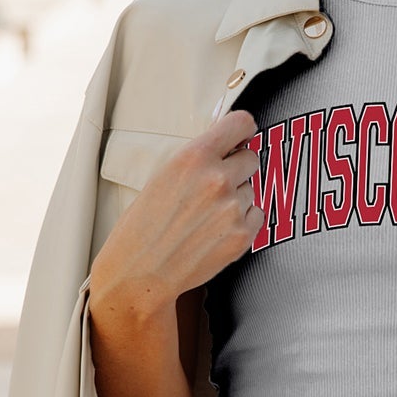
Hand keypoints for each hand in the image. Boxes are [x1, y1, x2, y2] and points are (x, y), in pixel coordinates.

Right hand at [90, 107, 263, 311]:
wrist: (140, 272)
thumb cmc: (144, 225)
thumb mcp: (163, 176)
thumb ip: (198, 159)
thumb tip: (229, 145)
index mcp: (194, 157)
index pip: (241, 124)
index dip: (244, 131)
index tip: (242, 137)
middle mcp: (217, 179)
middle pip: (251, 158)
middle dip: (237, 169)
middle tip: (215, 187)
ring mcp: (233, 208)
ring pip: (251, 190)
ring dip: (236, 199)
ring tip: (206, 217)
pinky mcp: (243, 235)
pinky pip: (256, 215)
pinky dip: (242, 222)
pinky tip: (216, 231)